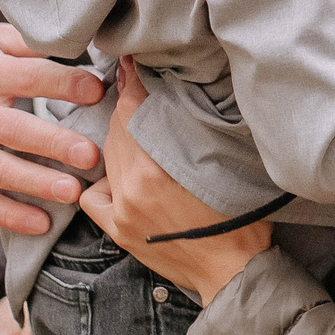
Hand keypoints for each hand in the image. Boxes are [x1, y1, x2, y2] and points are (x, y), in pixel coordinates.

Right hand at [0, 25, 105, 233]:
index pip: (30, 76)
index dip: (65, 83)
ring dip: (37, 183)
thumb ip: (26, 42)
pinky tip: (40, 222)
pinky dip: (9, 216)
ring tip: (71, 192)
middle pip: (17, 129)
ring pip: (0, 169)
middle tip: (91, 155)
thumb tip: (73, 42)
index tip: (96, 91)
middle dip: (55, 143)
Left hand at [78, 64, 270, 300]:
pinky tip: (116, 174)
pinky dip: (101, 180)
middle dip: (126, 104)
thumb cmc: (242, 219)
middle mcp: (134, 187)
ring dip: (116, 136)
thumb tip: (183, 97)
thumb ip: (198, 133)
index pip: (136, 112)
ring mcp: (122, 210)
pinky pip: (93, 195)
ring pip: (107, 157)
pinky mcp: (119, 230)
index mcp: (159, 169)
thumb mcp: (225, 165)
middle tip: (130, 79)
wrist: (234, 272)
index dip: (134, 83)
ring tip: (130, 121)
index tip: (133, 63)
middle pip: (119, 130)